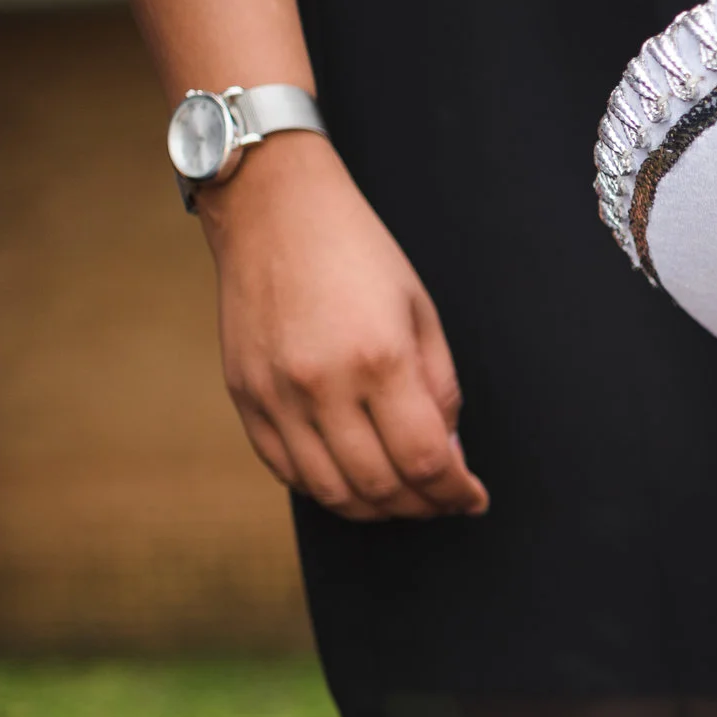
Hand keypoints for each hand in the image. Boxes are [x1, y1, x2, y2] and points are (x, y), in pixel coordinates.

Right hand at [195, 129, 486, 520]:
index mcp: (379, 359)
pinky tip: (352, 478)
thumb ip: (440, 392)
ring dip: (375, 508)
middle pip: (379, 486)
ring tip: (401, 498)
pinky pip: (286, 469)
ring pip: (331, 491)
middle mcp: (322, 384)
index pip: (425, 461)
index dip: (455, 493)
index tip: (472, 498)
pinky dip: (325, 488)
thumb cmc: (357, 252)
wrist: (273, 208)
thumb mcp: (421, 313)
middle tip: (442, 501)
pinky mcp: (244, 396)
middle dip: (421, 506)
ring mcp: (275, 394)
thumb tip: (449, 460)